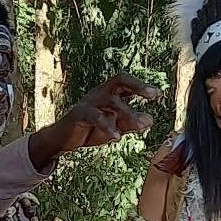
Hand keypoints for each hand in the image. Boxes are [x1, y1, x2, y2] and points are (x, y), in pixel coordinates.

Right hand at [30, 76, 159, 168]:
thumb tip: (150, 119)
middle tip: (151, 94)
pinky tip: (116, 137)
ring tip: (140, 127)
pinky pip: (95, 116)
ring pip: (111, 101)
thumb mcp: (115, 127)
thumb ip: (131, 123)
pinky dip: (107, 126)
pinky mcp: (78, 114)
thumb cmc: (90, 130)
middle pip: (119, 79)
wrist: (63, 140)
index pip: (126, 83)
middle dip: (137, 85)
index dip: (142, 86)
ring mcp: (88, 102)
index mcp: (109, 94)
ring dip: (127, 113)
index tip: (157, 94)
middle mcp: (99, 93)